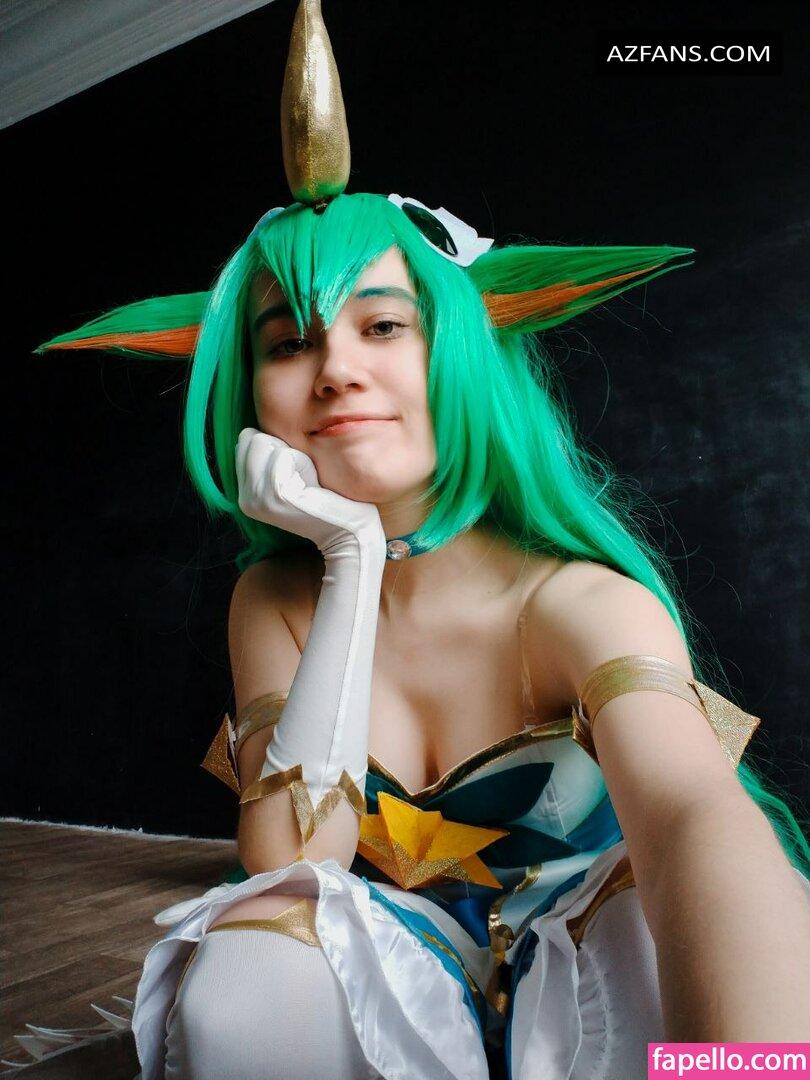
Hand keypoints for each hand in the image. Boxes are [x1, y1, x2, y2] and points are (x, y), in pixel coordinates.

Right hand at [235, 428, 384, 555]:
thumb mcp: (292, 480)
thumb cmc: (328, 501)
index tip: (295, 473)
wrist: (348, 534)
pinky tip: (313, 487)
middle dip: (283, 448)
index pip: (246, 440)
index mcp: (246, 494)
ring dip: (295, 456)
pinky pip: (283, 456)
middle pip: (254, 439)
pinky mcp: (277, 494)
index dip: (276, 446)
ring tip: (308, 483)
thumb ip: (271, 459)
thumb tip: (256, 431)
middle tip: (303, 479)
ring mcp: (259, 498)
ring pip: (266, 443)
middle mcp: (246, 498)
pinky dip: (303, 464)